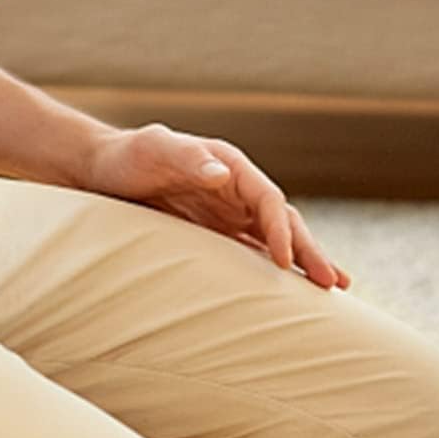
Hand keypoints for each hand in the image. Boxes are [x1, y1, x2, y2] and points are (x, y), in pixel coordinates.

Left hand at [82, 122, 348, 289]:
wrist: (104, 170)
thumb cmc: (130, 155)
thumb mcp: (155, 148)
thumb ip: (187, 157)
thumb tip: (221, 174)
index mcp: (230, 165)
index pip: (268, 198)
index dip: (280, 229)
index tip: (286, 262)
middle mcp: (237, 189)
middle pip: (283, 220)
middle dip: (309, 249)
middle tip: (332, 282)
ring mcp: (229, 213)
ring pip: (276, 238)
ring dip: (303, 260)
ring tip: (333, 287)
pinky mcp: (217, 234)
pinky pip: (253, 252)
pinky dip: (277, 268)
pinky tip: (292, 289)